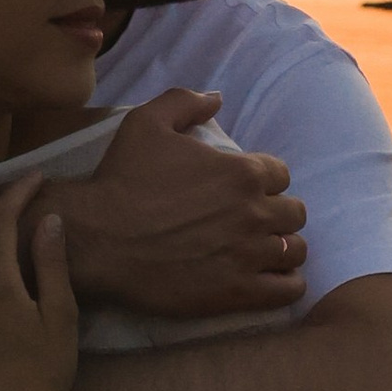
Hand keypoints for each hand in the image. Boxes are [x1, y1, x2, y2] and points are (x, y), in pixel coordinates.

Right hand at [51, 90, 306, 321]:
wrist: (96, 240)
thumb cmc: (121, 179)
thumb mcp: (146, 122)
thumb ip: (185, 102)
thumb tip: (217, 97)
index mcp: (241, 172)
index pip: (280, 174)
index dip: (264, 181)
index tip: (243, 192)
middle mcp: (255, 212)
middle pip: (294, 213)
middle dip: (277, 215)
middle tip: (251, 223)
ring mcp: (250, 255)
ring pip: (295, 250)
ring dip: (283, 249)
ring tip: (261, 253)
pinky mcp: (240, 292)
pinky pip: (290, 290)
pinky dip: (286, 284)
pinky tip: (269, 281)